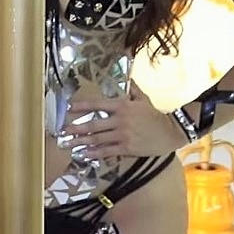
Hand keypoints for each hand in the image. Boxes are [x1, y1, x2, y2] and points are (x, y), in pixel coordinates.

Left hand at [63, 83, 186, 158]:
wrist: (171, 132)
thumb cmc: (155, 115)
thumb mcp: (144, 99)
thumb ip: (133, 90)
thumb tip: (129, 79)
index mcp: (122, 106)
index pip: (97, 104)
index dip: (82, 107)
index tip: (69, 109)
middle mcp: (120, 120)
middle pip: (93, 124)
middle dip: (76, 128)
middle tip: (62, 131)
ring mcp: (123, 134)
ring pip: (97, 138)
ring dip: (81, 142)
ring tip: (69, 144)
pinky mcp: (127, 147)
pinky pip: (107, 150)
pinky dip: (95, 152)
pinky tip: (85, 154)